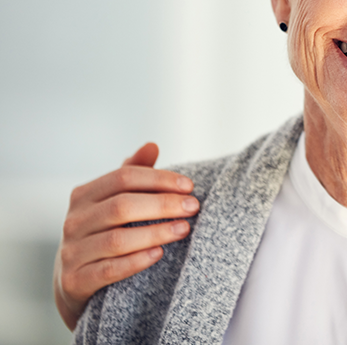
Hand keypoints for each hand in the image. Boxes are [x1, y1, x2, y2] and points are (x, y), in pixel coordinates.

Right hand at [53, 143, 198, 330]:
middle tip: (193, 207)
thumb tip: (152, 145)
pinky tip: (159, 254)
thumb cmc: (103, 231)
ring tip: (184, 229)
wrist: (74, 281)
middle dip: (163, 204)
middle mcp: (74, 221)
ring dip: (156, 233)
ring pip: (117, 239)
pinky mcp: (75, 281)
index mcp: (84, 195)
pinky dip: (136, 261)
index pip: (124, 177)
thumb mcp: (113, 200)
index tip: (189, 186)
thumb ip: (132, 173)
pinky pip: (109, 270)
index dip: (159, 179)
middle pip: (122, 206)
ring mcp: (72, 252)